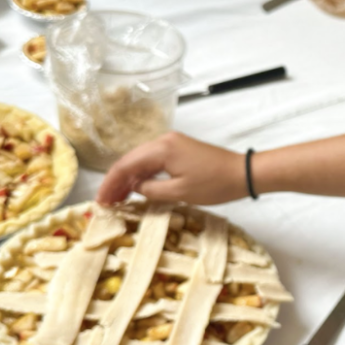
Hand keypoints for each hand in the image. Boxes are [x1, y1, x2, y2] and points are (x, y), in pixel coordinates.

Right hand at [97, 132, 248, 205]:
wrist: (243, 173)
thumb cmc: (214, 184)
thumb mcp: (179, 193)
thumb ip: (151, 190)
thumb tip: (135, 187)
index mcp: (161, 148)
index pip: (125, 165)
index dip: (110, 184)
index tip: (100, 201)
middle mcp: (163, 141)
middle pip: (130, 160)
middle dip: (115, 182)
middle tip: (105, 203)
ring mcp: (172, 143)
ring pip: (140, 161)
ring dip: (127, 179)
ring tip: (117, 200)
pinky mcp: (179, 150)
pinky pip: (153, 161)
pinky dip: (142, 175)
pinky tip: (136, 190)